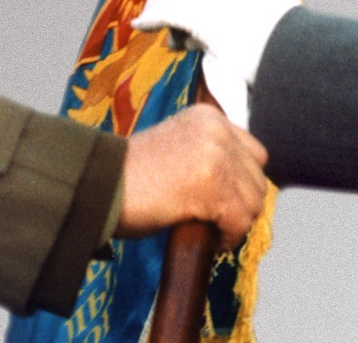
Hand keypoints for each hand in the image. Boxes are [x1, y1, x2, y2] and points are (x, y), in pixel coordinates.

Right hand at [117, 104, 268, 250]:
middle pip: (258, 178)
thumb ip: (208, 154)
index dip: (243, 182)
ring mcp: (215, 156)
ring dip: (236, 223)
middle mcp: (216, 130)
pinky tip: (211, 241)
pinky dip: (229, 238)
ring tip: (212, 231)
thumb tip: (240, 185)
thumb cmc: (130, 176)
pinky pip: (240, 221)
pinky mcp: (211, 186)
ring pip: (254, 201)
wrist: (99, 185)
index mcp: (208, 116)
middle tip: (218, 222)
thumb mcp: (176, 147)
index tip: (227, 202)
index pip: (254, 153)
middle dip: (242, 205)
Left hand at [134, 0, 300, 92]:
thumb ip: (249, 10)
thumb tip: (228, 21)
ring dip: (158, 5)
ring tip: (150, 20)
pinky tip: (142, 25)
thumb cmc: (289, 48)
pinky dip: (150, 18)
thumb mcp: (274, 20)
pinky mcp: (196, 12)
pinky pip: (164, 11)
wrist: (293, 58)